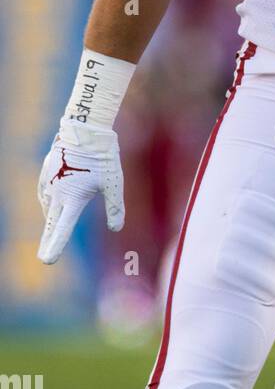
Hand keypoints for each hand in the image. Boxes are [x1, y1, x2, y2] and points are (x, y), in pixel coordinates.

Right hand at [37, 120, 123, 264]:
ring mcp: (49, 182)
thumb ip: (115, 207)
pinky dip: (48, 201)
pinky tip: (53, 201)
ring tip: (55, 227)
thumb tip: (116, 227)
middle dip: (48, 241)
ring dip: (51, 217)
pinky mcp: (45, 171)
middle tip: (44, 258)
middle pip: (50, 223)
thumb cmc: (102, 155)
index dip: (55, 246)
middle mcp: (57, 193)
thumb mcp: (113, 182)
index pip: (62, 229)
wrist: (85, 128)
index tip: (48, 260)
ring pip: (47, 206)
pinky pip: (45, 192)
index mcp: (72, 199)